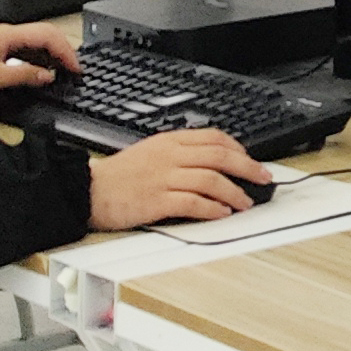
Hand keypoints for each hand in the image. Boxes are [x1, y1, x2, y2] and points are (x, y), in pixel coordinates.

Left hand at [0, 20, 78, 104]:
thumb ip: (24, 75)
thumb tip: (47, 75)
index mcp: (7, 35)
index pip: (47, 35)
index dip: (66, 51)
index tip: (75, 67)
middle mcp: (6, 35)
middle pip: (45, 35)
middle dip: (63, 50)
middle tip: (74, 69)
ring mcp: (2, 43)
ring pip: (37, 43)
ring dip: (53, 55)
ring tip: (63, 71)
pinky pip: (26, 51)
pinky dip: (40, 60)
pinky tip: (41, 72)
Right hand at [87, 127, 272, 230]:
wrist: (87, 190)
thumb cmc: (118, 175)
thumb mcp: (150, 151)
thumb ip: (179, 152)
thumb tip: (212, 161)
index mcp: (169, 141)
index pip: (213, 137)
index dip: (238, 148)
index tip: (250, 159)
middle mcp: (170, 156)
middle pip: (220, 156)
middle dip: (248, 168)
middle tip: (263, 178)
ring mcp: (163, 178)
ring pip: (211, 179)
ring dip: (234, 192)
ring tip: (246, 202)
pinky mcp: (156, 201)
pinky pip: (193, 202)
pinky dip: (212, 208)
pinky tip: (222, 213)